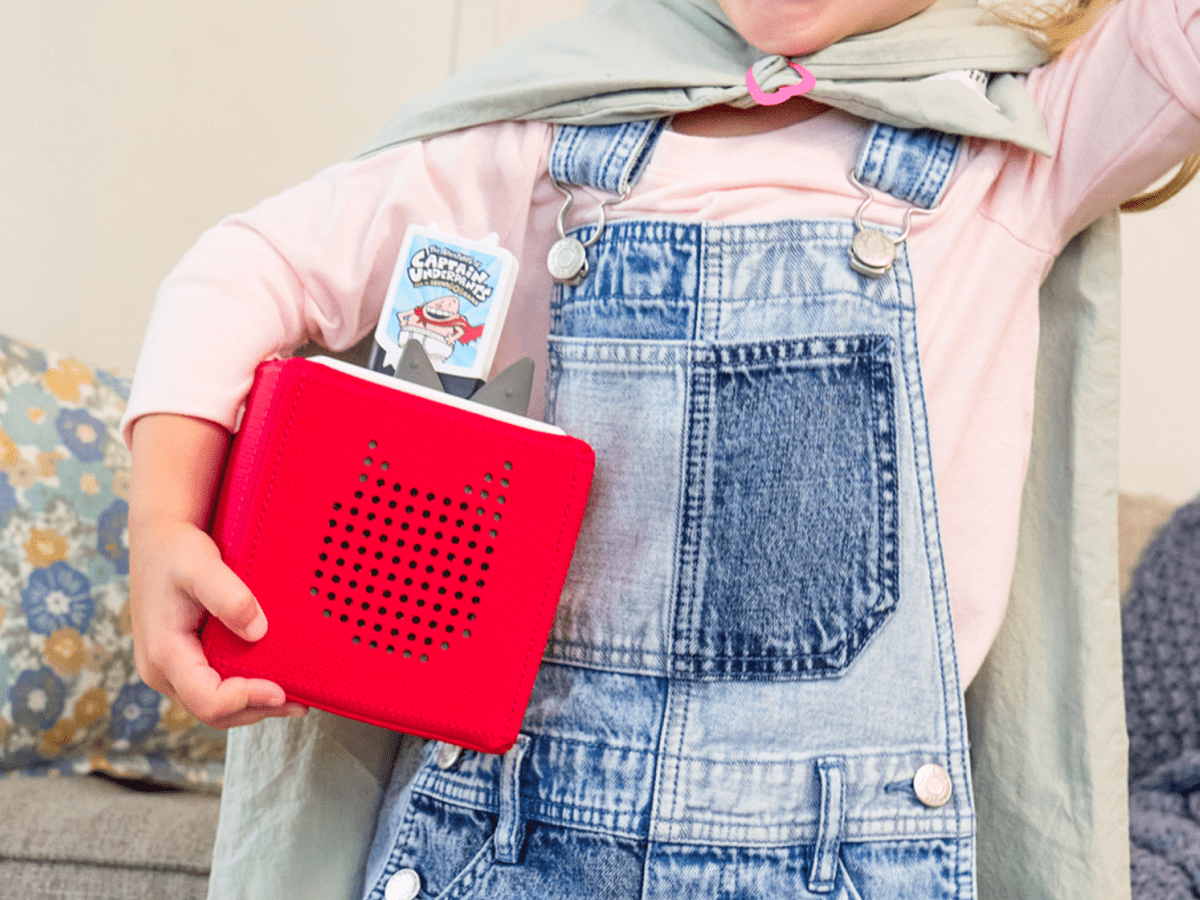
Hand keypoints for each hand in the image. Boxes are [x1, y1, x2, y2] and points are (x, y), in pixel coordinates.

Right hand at [129, 414, 306, 728]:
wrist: (159, 537)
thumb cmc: (176, 549)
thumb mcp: (200, 564)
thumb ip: (228, 596)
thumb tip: (258, 630)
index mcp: (163, 653)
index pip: (206, 699)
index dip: (246, 700)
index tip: (280, 690)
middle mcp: (162, 669)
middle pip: (212, 712)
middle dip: (256, 709)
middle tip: (299, 702)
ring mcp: (172, 668)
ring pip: (214, 705)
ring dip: (253, 706)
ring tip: (294, 698)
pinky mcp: (184, 661)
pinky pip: (214, 688)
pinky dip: (243, 691)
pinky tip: (272, 681)